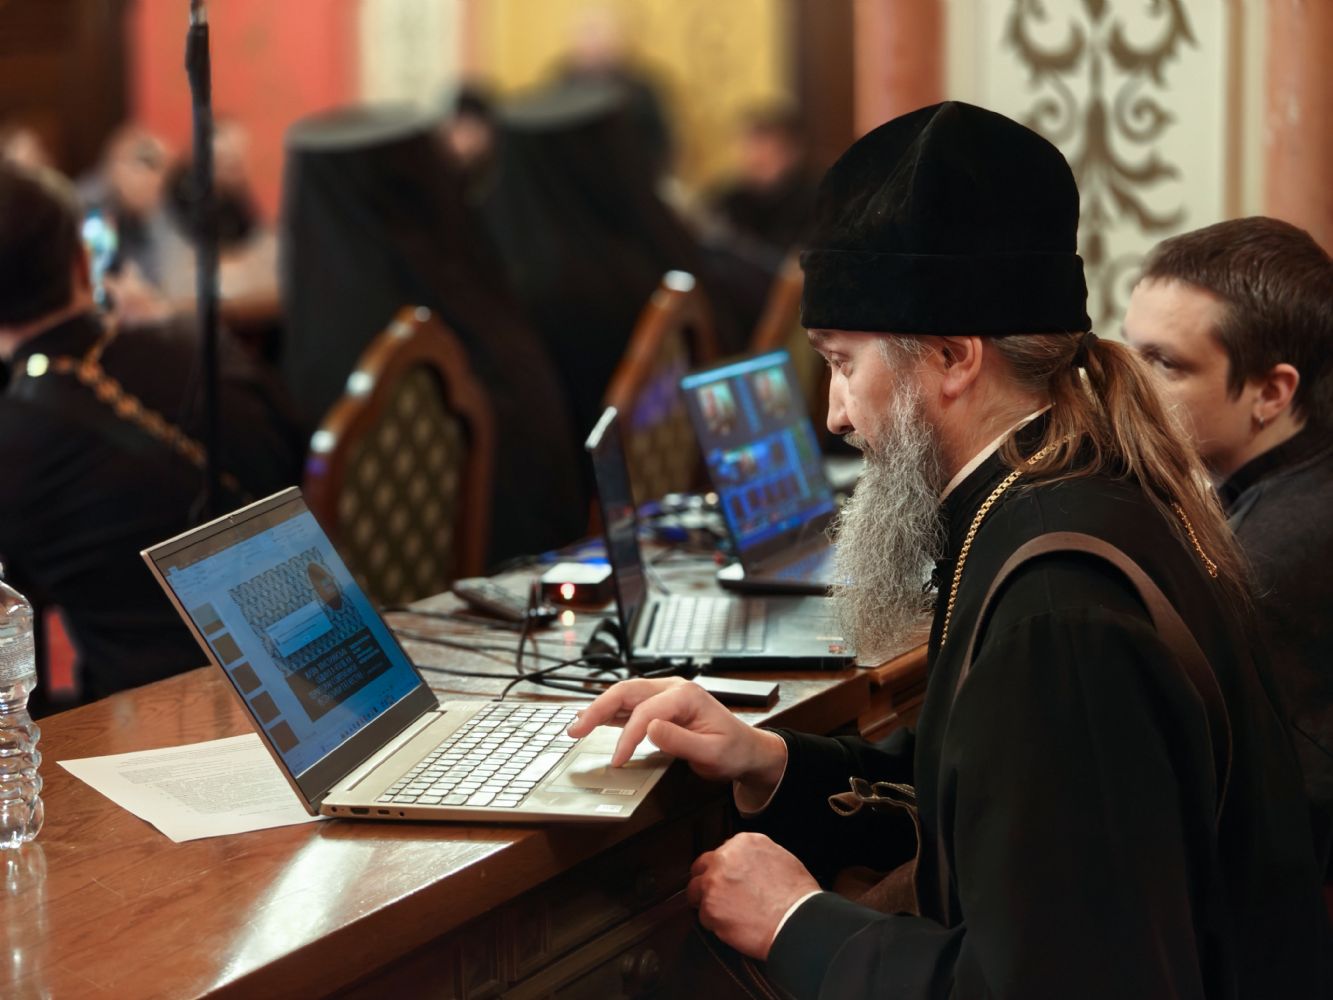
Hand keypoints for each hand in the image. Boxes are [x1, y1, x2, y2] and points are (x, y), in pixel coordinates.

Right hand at [566, 677, 785, 788]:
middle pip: (626, 692)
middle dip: (598, 709)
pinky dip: (611, 713)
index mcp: (686, 695)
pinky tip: (596, 722)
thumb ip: (680, 741)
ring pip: (624, 695)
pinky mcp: (661, 705)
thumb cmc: (733, 750)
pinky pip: (631, 705)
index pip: (646, 713)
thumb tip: (649, 729)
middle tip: (575, 730)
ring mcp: (666, 694)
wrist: (747, 749)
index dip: (627, 737)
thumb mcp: (711, 753)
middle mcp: (673, 688)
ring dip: (599, 709)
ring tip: (577, 725)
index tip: (616, 760)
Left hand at [687, 832, 818, 959]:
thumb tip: (748, 866)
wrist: (796, 921)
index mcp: (743, 843)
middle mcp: (724, 858)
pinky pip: (703, 916)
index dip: (723, 868)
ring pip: (696, 891)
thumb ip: (756, 858)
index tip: (727, 878)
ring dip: (707, 901)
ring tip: (726, 913)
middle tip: (719, 895)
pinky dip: (714, 923)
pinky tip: (732, 925)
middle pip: (702, 866)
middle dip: (707, 880)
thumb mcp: (781, 860)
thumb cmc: (795, 896)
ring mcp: (713, 882)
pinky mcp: (709, 907)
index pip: (722, 851)